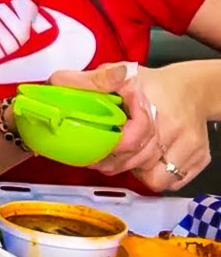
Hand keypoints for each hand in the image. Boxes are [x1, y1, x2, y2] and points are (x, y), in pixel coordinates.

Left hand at [50, 62, 209, 189]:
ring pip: (153, 177)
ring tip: (121, 157)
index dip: (109, 147)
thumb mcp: (119, 75)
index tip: (92, 147)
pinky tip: (142, 162)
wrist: (192, 89)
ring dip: (132, 171)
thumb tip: (58, 81)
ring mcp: (189, 146)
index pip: (131, 138)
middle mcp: (174, 128)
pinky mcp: (199, 159)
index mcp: (151, 106)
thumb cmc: (152, 85)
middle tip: (95, 158)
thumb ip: (89, 80)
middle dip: (111, 162)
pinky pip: (170, 181)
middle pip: (137, 160)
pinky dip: (152, 176)